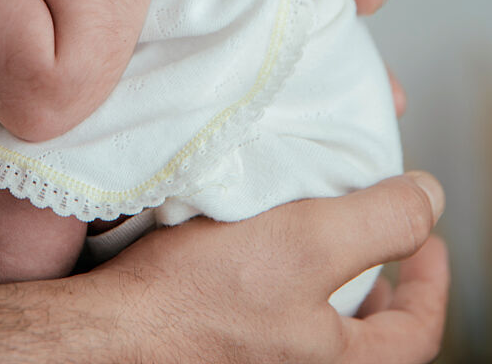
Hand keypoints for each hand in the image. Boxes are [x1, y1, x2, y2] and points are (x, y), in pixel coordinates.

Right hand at [104, 172, 447, 363]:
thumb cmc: (200, 298)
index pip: (417, 331)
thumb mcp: (307, 242)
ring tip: (314, 233)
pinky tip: (255, 245)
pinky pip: (273, 317)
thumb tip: (429, 200)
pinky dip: (280, 280)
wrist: (116, 329)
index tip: (429, 239)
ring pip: (319, 325)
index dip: (431, 279)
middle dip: (379, 281)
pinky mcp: (226, 345)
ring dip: (327, 280)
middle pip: (369, 336)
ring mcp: (263, 360)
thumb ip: (379, 222)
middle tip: (374, 238)